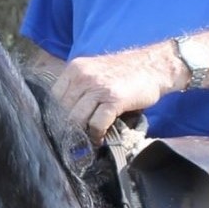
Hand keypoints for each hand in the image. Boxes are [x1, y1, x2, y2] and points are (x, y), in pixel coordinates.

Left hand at [51, 46, 175, 141]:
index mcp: (76, 69)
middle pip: (63, 110)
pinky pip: (96, 123)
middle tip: (74, 140)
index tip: (63, 127)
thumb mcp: (96, 71)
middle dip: (68, 128)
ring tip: (87, 141)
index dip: (57, 115)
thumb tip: (65, 114)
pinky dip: (97, 135)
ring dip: (82, 134)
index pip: (54, 97)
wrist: (154, 66)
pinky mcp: (114, 99)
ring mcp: (98, 87)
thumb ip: (80, 87)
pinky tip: (100, 138)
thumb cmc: (126, 72)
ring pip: (77, 119)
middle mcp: (83, 76)